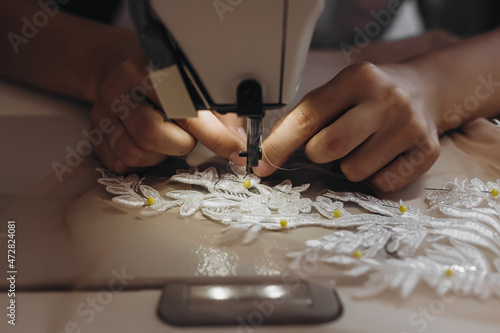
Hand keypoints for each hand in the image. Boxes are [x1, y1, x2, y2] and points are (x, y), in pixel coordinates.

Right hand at [90, 52, 245, 173]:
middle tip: (186, 136)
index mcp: (151, 70)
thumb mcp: (197, 89)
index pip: (185, 108)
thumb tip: (239, 143)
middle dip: (179, 144)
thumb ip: (220, 115)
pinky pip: (117, 161)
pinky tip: (149, 148)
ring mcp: (103, 109)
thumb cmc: (168, 84)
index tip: (235, 152)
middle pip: (151, 133)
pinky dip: (139, 162)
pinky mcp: (95, 130)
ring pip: (132, 152)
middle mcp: (122, 87)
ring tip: (167, 139)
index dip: (214, 135)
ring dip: (158, 156)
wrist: (125, 71)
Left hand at [255, 61, 440, 191]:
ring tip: (361, 147)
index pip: (307, 118)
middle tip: (326, 147)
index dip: (279, 145)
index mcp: (357, 78)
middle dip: (317, 155)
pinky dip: (373, 177)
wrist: (425, 90)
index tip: (262, 163)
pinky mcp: (426, 151)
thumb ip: (305, 118)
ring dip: (347, 168)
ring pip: (354, 172)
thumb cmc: (368, 96)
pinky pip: (381, 183)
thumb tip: (270, 153)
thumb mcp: (337, 93)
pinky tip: (381, 156)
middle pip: (329, 148)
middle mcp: (386, 99)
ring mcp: (409, 126)